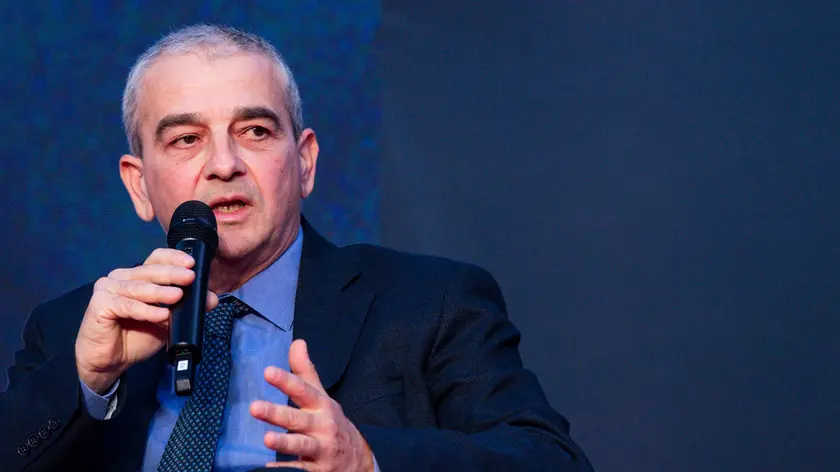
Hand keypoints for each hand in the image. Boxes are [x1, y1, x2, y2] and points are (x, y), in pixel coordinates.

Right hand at [75, 248, 218, 393]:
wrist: (111, 361)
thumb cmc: (137, 336)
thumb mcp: (168, 320)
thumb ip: (187, 307)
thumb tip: (212, 299)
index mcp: (138, 276)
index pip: (156, 259)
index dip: (173, 258)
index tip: (191, 263)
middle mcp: (122, 277)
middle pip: (149, 270)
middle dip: (172, 274)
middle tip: (190, 277)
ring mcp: (108, 288)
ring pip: (139, 287)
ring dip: (160, 292)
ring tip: (178, 296)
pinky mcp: (100, 304)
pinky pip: (127, 306)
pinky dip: (146, 310)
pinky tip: (161, 315)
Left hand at [250, 340, 374, 471]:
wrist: (357, 459)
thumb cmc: (330, 422)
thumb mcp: (321, 396)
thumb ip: (305, 371)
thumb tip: (297, 343)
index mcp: (321, 405)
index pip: (303, 390)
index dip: (286, 381)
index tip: (268, 372)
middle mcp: (322, 426)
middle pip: (298, 419)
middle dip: (277, 414)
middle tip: (254, 407)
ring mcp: (320, 449)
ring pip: (301, 446)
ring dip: (284, 443)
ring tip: (266, 439)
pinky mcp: (316, 470)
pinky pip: (298, 469)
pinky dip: (285, 469)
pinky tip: (267, 467)